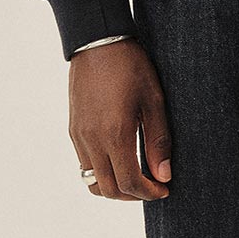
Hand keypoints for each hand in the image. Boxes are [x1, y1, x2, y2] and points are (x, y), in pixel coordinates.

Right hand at [69, 40, 172, 199]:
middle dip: (134, 195)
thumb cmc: (131, 67)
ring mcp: (79, 136)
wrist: (98, 42)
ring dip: (115, 187)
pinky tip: (121, 158)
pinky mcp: (73, 129)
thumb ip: (159, 141)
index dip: (149, 193)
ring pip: (92, 181)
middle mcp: (92, 140)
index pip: (129, 183)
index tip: (165, 189)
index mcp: (114, 134)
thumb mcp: (154, 101)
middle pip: (109, 189)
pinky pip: (85, 164)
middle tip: (153, 186)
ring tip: (137, 176)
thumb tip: (164, 175)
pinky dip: (103, 172)